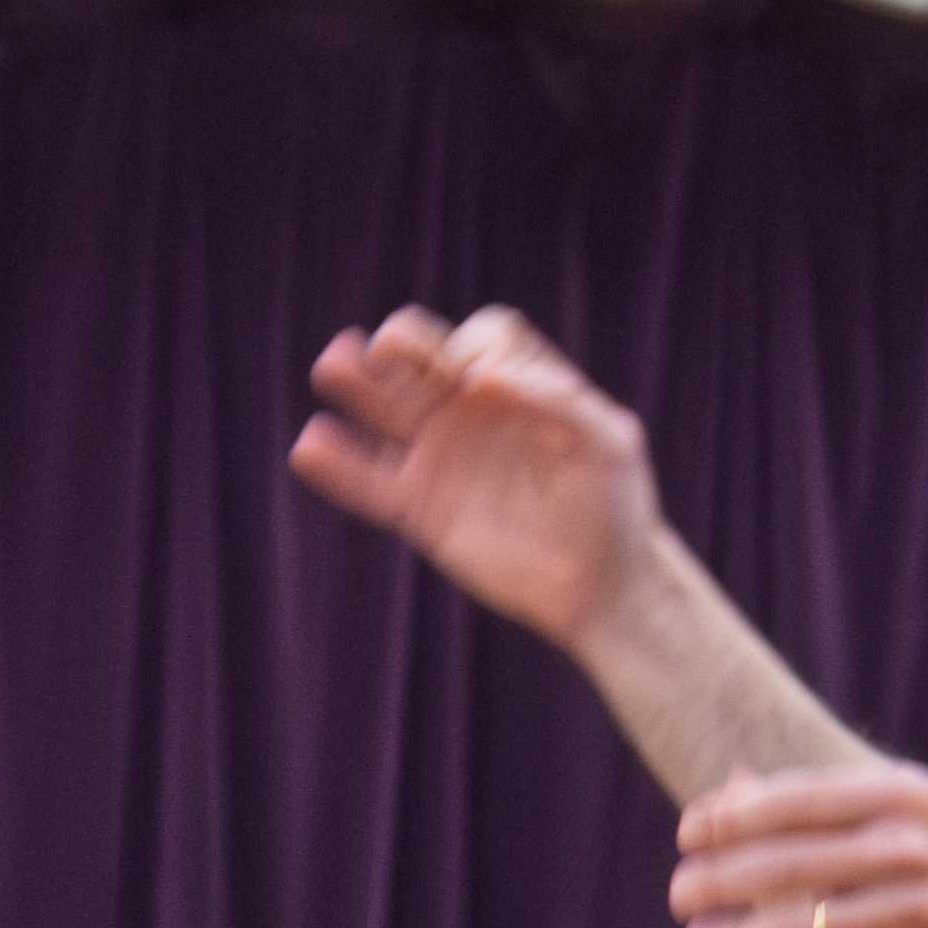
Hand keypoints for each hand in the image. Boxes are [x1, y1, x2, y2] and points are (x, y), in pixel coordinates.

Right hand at [291, 307, 661, 656]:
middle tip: (388, 348)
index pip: (483, 338)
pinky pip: (371, 483)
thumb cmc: (616, 510)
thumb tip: (480, 379)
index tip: (482, 382)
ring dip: (357, 382)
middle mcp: (474, 414)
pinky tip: (310, 447)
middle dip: (402, 344)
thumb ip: (555, 398)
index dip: (475, 345)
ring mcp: (442, 460)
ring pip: (386, 409)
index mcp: (521, 387)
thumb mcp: (607, 442)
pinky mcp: (420, 511)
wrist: (601, 589)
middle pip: (422, 359)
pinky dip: (339, 467)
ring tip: (333, 365)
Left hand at [668, 765, 927, 927]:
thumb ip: (820, 800)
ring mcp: (919, 909)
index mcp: (897, 795)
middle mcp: (907, 846)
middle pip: (791, 862)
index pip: (795, 801)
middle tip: (679, 897)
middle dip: (722, 880)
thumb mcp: (907, 803)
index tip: (688, 836)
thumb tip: (730, 790)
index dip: (731, 819)